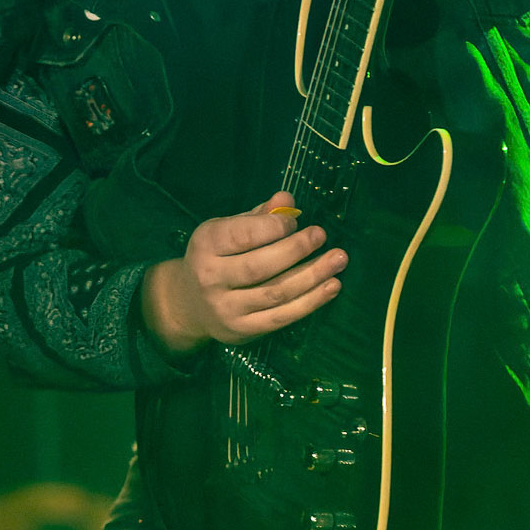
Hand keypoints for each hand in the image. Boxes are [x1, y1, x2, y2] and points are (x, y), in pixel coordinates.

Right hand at [141, 191, 345, 352]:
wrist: (190, 303)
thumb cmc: (218, 256)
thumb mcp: (228, 229)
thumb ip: (258, 216)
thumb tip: (287, 199)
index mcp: (206, 245)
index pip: (241, 236)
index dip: (273, 227)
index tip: (296, 220)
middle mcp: (210, 278)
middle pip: (259, 266)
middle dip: (296, 249)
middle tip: (321, 235)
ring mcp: (226, 309)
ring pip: (275, 293)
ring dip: (312, 276)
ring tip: (338, 259)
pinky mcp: (242, 330)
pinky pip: (281, 317)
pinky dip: (310, 302)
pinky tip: (331, 286)